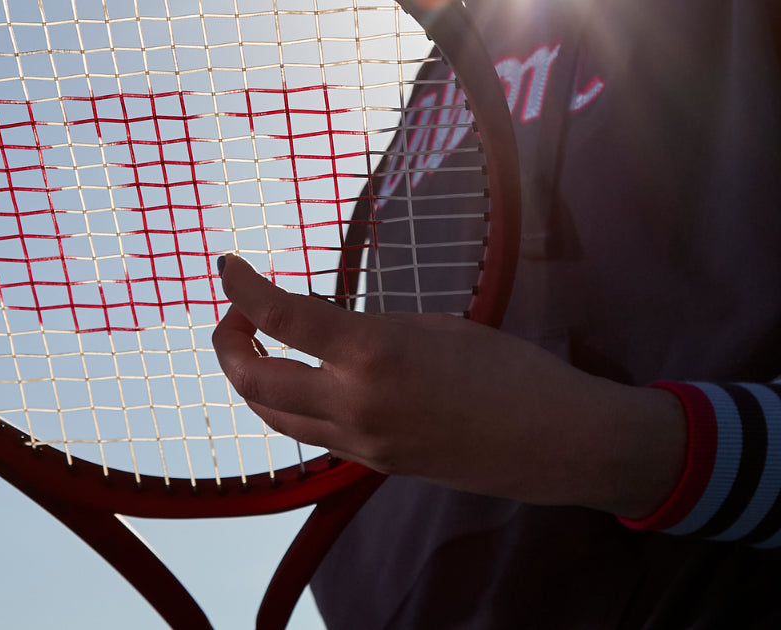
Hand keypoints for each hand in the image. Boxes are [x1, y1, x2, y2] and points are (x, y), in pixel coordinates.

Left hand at [210, 254, 685, 515]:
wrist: (555, 443)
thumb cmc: (511, 371)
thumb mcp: (434, 328)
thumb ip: (371, 329)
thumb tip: (329, 329)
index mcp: (373, 355)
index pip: (281, 317)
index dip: (242, 288)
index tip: (226, 265)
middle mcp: (355, 405)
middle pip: (253, 382)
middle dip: (229, 346)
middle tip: (235, 315)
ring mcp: (361, 444)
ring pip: (274, 417)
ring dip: (251, 381)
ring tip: (257, 347)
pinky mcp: (374, 466)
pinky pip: (311, 436)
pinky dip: (290, 404)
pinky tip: (303, 380)